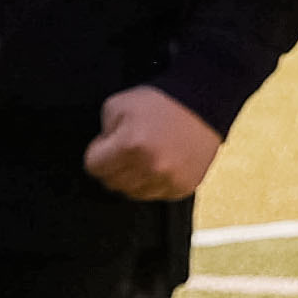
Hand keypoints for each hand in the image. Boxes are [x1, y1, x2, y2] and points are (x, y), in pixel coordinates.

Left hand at [83, 84, 225, 202]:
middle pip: (112, 182)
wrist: (204, 102)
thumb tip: (102, 154)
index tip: (108, 144)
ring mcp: (170, 179)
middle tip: (127, 149)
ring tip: (145, 155)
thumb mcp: (117, 105)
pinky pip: (156, 195)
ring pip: (133, 193)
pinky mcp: (184, 186)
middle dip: (113, 166)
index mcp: (130, 146)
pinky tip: (160, 163)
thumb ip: (102, 132)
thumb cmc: (159, 102)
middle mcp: (151, 166)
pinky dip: (154, 182)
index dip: (98, 152)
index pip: (93, 168)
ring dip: (133, 177)